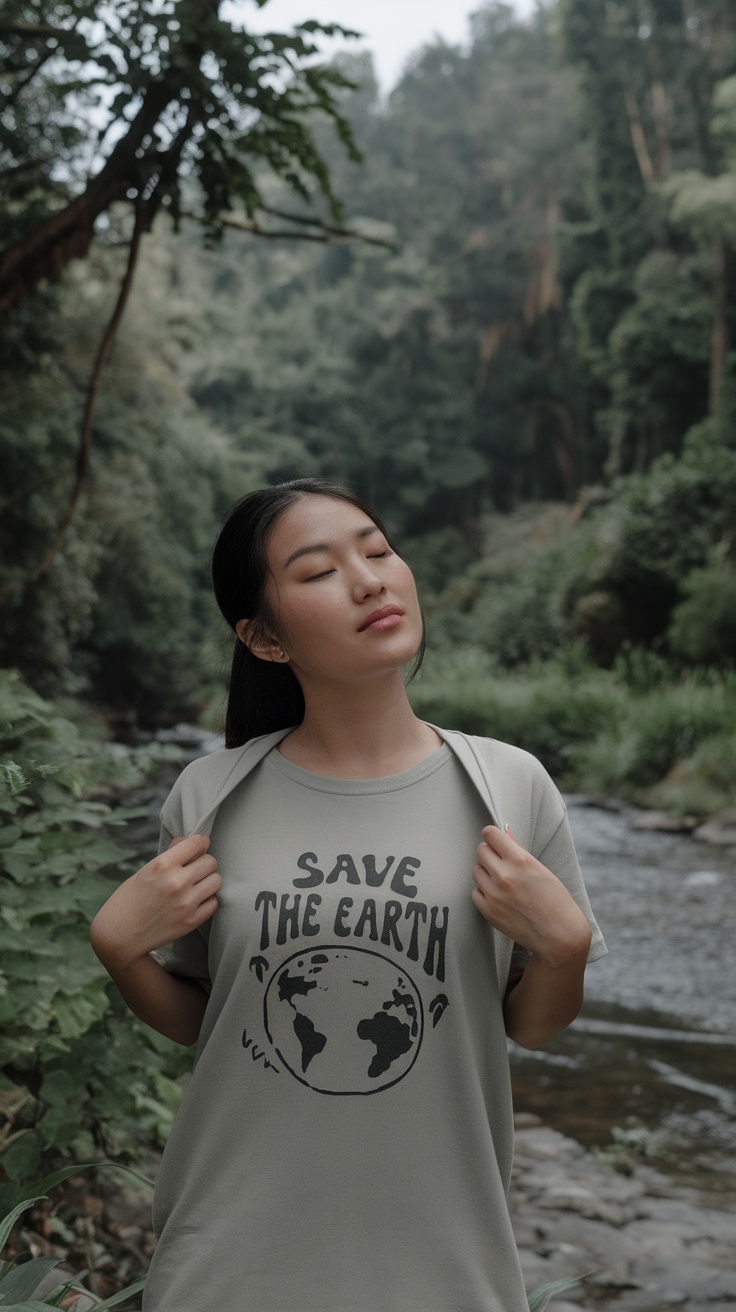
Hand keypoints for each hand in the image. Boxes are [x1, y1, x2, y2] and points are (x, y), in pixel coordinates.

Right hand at [90, 834, 221, 970]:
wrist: (119, 937)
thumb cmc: (128, 901)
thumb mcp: (145, 871)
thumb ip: (169, 856)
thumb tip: (189, 841)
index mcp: (162, 865)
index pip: (197, 843)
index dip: (200, 843)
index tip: (198, 847)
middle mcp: (176, 882)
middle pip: (211, 861)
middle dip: (203, 863)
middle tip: (193, 870)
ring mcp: (186, 903)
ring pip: (216, 880)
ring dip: (207, 881)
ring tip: (194, 885)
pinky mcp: (192, 921)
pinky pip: (214, 902)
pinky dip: (206, 900)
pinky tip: (194, 901)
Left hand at [471, 824, 590, 967]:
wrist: (559, 936)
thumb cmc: (555, 900)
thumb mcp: (540, 869)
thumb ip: (518, 848)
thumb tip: (503, 829)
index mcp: (520, 860)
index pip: (490, 834)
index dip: (494, 836)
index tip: (497, 841)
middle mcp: (504, 875)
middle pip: (480, 850)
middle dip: (490, 853)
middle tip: (503, 863)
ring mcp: (494, 894)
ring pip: (476, 870)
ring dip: (486, 873)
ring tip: (504, 882)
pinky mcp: (488, 911)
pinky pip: (475, 892)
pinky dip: (485, 892)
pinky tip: (500, 896)